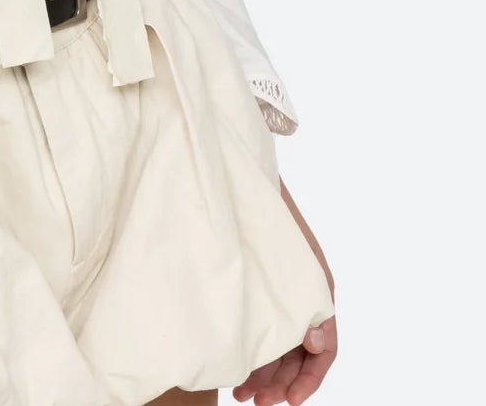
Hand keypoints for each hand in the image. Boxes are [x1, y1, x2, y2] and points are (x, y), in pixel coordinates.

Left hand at [232, 177, 335, 405]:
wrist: (240, 176)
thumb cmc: (268, 212)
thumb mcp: (295, 258)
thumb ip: (309, 303)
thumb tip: (317, 345)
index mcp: (319, 292)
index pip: (325, 350)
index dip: (309, 380)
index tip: (287, 400)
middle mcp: (303, 298)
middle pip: (300, 355)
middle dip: (280, 382)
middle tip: (252, 400)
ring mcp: (280, 293)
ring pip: (279, 346)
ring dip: (264, 373)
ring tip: (240, 393)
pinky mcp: (257, 288)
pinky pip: (261, 329)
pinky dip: (251, 351)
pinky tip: (234, 365)